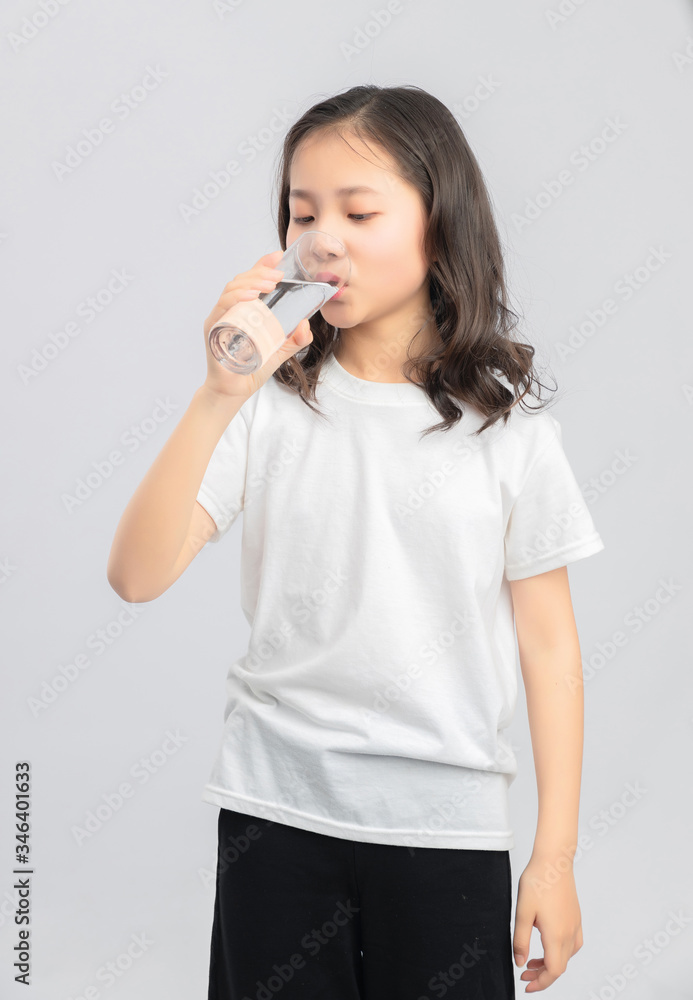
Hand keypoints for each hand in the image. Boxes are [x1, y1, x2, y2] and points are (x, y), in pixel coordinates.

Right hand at [202, 250, 312, 402]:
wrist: (235, 390)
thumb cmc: (253, 367)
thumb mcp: (281, 351)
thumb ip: (296, 339)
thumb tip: (306, 324)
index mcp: (245, 308)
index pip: (252, 280)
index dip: (263, 265)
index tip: (279, 256)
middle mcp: (231, 309)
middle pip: (242, 280)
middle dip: (261, 273)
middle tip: (279, 275)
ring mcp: (220, 317)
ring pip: (232, 289)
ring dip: (251, 282)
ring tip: (269, 284)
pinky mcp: (213, 328)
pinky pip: (222, 307)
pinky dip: (236, 298)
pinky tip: (250, 297)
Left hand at [512, 854, 583, 991]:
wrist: (554, 860)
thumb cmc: (537, 882)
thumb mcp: (522, 912)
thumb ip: (520, 940)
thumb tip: (520, 963)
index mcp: (556, 935)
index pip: (553, 971)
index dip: (540, 983)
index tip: (526, 985)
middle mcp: (570, 933)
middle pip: (560, 967)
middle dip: (542, 975)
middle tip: (524, 973)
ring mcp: (575, 925)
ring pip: (567, 956)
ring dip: (551, 964)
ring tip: (532, 960)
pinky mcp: (576, 918)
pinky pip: (573, 944)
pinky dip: (561, 952)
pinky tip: (549, 944)